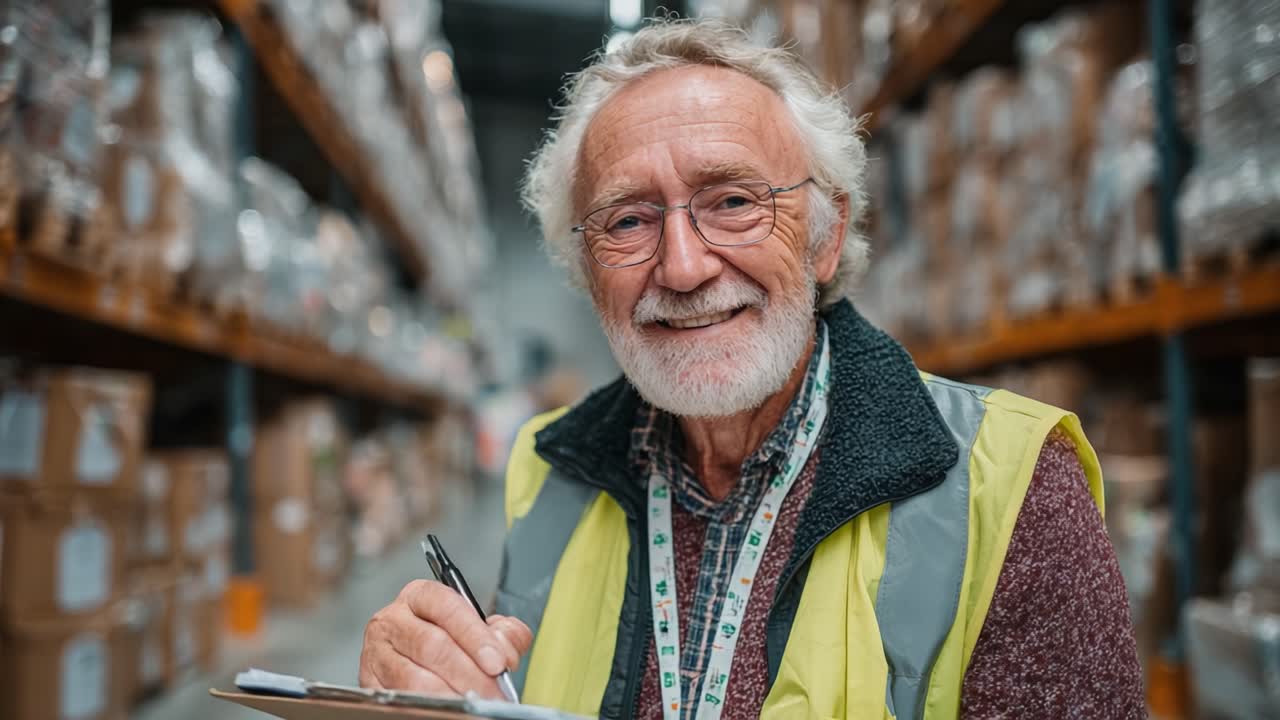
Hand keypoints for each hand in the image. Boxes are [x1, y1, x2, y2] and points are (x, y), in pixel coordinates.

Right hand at [359, 580, 532, 697]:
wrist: (416, 663)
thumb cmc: (449, 641)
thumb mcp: (478, 628)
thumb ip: (501, 631)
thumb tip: (508, 644)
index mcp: (420, 596)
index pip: (447, 607)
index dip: (475, 635)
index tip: (498, 661)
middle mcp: (392, 620)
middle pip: (432, 645)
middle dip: (469, 672)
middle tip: (493, 691)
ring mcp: (376, 652)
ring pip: (414, 678)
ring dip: (450, 694)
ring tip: (476, 703)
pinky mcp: (370, 682)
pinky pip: (400, 698)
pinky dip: (430, 706)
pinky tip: (452, 709)